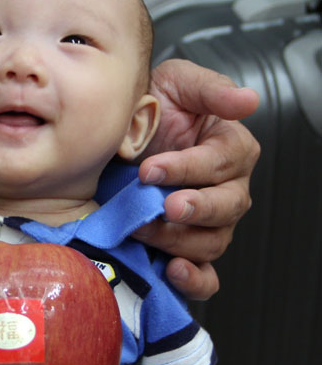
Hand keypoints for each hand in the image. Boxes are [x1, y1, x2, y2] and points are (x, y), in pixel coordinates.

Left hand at [133, 59, 259, 299]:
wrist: (117, 134)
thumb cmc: (151, 106)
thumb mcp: (177, 84)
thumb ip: (210, 90)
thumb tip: (248, 100)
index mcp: (230, 150)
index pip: (220, 164)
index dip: (187, 169)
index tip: (150, 170)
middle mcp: (226, 189)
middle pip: (226, 208)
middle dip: (194, 208)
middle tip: (163, 205)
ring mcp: (208, 223)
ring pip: (211, 242)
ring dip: (178, 240)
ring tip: (144, 230)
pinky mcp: (187, 247)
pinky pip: (205, 276)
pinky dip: (194, 280)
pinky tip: (173, 271)